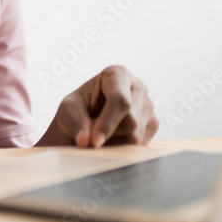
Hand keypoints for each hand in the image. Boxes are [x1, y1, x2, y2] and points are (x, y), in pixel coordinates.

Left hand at [38, 65, 157, 147]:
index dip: (107, 123)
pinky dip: (122, 148)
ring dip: (113, 143)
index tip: (94, 142)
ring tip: (99, 134)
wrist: (87, 119)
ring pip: (137, 136)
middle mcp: (139, 86)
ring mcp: (149, 105)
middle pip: (131, 121)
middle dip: (108, 134)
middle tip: (90, 137)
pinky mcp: (153, 123)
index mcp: (118, 74)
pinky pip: (141, 145)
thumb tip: (84, 141)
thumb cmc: (77, 109)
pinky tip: (112, 138)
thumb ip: (75, 122)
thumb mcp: (68, 110)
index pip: (120, 100)